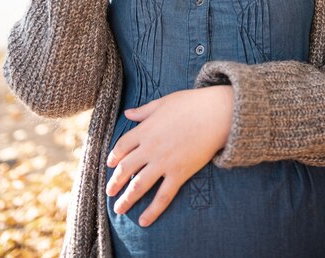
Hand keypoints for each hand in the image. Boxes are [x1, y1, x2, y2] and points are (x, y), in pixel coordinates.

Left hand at [106, 86, 233, 226]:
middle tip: (109, 192)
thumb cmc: (191, 103)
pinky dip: (152, 211)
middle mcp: (150, 148)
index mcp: (145, 129)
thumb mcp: (163, 102)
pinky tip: (144, 221)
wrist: (215, 113)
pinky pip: (162, 197)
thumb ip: (143, 111)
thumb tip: (127, 113)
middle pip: (126, 169)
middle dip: (115, 182)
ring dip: (126, 199)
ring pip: (139, 185)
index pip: (122, 146)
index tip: (110, 164)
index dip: (114, 156)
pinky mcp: (179, 173)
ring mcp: (164, 162)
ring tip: (119, 209)